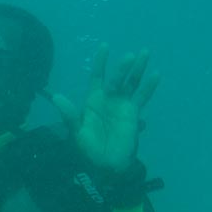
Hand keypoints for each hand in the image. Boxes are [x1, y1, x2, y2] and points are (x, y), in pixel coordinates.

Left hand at [54, 45, 159, 171]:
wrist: (105, 165)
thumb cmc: (88, 150)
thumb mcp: (76, 132)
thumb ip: (69, 115)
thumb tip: (55, 97)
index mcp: (92, 101)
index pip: (96, 77)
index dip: (100, 63)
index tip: (104, 47)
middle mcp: (108, 100)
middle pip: (116, 78)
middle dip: (122, 67)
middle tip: (131, 56)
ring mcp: (121, 105)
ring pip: (131, 83)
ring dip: (138, 69)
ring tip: (145, 53)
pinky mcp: (133, 114)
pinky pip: (142, 97)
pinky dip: (149, 87)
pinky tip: (156, 75)